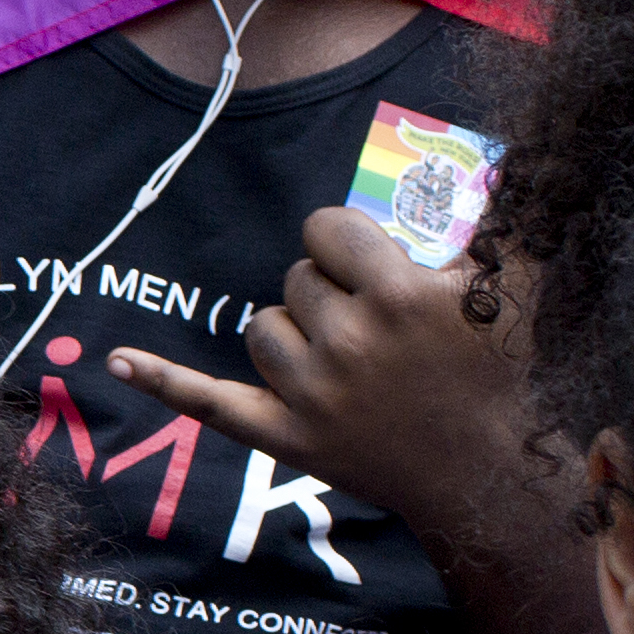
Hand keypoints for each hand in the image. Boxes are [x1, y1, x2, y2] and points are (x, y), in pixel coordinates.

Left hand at [105, 204, 529, 541]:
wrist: (485, 475)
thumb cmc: (502, 373)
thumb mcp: (517, 291)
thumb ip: (505, 223)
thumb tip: (513, 159)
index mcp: (398, 295)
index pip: (327, 230)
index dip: (347, 245)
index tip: (371, 268)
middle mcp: (347, 341)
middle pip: (296, 278)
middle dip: (330, 293)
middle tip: (376, 331)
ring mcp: (309, 393)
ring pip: (262, 325)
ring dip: (294, 334)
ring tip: (345, 361)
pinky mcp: (284, 437)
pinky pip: (207, 402)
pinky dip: (162, 380)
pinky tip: (116, 361)